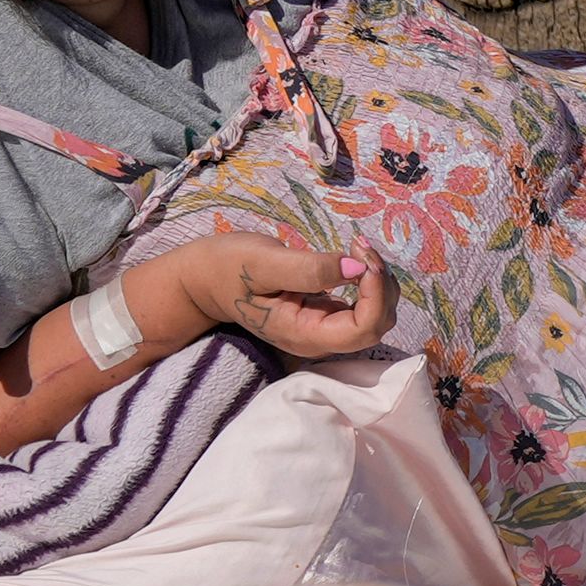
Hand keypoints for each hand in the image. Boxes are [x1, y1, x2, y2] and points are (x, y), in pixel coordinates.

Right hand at [147, 227, 395, 361]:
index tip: (362, 257)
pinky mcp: (326, 313)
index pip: (362, 329)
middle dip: (381, 284)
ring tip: (359, 247)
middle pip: (376, 324)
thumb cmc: (228, 268)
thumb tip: (358, 268)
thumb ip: (310, 269)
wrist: (204, 280)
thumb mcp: (264, 263)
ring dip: (379, 280)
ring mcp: (324, 328)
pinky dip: (370, 280)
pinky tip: (355, 256)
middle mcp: (319, 339)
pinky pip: (364, 304)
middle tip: (360, 246)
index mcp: (304, 334)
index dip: (375, 294)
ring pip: (376, 315)